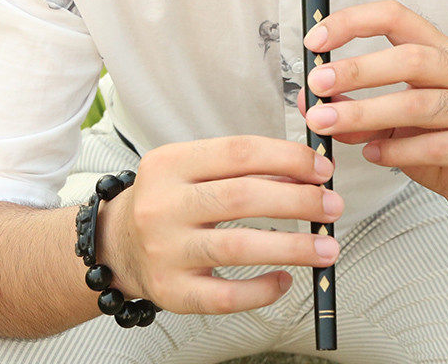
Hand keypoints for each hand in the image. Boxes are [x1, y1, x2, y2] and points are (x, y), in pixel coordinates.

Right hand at [97, 136, 343, 313]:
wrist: (115, 243)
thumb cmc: (168, 199)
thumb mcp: (192, 167)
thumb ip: (240, 167)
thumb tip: (303, 173)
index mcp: (171, 163)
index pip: (239, 152)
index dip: (287, 158)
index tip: (321, 169)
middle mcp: (163, 204)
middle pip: (242, 197)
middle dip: (298, 201)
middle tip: (332, 205)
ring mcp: (164, 250)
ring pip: (238, 247)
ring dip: (292, 246)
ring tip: (326, 247)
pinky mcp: (171, 292)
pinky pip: (225, 296)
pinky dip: (262, 289)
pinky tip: (285, 280)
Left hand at [297, 1, 447, 245]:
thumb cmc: (443, 145)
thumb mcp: (392, 125)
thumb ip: (356, 110)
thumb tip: (312, 102)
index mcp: (442, 53)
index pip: (398, 18)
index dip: (354, 23)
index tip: (316, 41)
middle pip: (412, 58)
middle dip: (358, 70)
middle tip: (317, 85)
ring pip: (421, 103)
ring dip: (368, 113)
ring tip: (329, 124)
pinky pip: (440, 146)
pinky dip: (400, 151)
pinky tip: (374, 155)